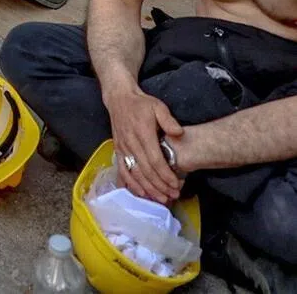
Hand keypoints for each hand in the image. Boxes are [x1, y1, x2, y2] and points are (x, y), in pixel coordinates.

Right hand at [104, 83, 183, 203]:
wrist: (119, 98)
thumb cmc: (141, 104)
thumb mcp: (157, 106)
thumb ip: (168, 120)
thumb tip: (179, 133)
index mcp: (142, 132)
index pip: (154, 159)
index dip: (165, 174)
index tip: (176, 184)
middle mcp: (131, 142)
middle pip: (145, 170)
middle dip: (160, 185)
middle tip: (173, 195)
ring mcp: (122, 147)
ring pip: (134, 173)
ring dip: (147, 188)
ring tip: (161, 198)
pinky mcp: (117, 150)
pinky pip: (122, 170)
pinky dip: (130, 183)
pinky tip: (140, 193)